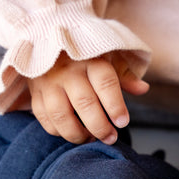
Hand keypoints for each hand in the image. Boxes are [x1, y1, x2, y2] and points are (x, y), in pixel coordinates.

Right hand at [27, 51, 148, 143]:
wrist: (47, 39)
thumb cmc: (86, 55)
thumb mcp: (108, 58)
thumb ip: (125, 76)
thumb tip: (143, 89)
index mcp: (90, 60)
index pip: (105, 83)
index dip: (115, 106)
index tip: (123, 122)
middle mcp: (67, 70)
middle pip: (84, 103)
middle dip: (100, 126)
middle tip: (111, 138)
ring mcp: (48, 82)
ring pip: (61, 114)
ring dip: (77, 133)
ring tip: (91, 138)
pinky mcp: (35, 92)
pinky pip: (44, 118)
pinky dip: (58, 131)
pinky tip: (72, 133)